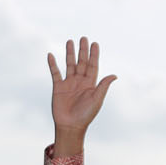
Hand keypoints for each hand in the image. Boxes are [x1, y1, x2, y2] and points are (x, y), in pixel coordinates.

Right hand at [48, 36, 116, 151]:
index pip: (93, 66)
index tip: (95, 44)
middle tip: (84, 38)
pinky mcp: (58, 87)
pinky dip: (52, 64)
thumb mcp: (97, 99)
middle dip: (83, 51)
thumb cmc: (86, 115)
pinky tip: (51, 55)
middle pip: (81, 62)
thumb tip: (114, 75)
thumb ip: (103, 86)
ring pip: (69, 65)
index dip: (94, 55)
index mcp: (91, 84)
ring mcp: (69, 84)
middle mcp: (80, 82)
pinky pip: (55, 73)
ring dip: (70, 53)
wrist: (71, 126)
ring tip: (70, 41)